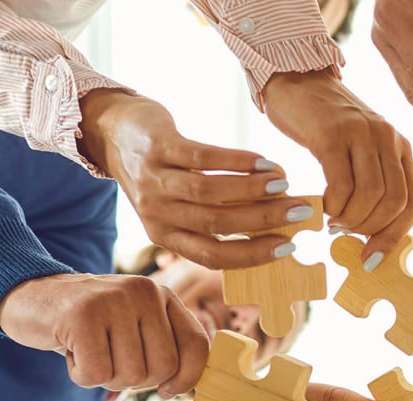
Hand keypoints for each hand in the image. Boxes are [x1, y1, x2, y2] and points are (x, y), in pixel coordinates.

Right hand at [0, 272, 207, 394]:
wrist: (31, 295)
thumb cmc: (91, 324)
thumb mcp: (135, 327)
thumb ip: (164, 349)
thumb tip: (183, 388)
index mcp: (163, 296)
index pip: (197, 345)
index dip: (187, 378)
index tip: (168, 390)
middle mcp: (144, 292)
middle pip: (163, 368)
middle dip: (137, 380)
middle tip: (112, 362)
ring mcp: (113, 300)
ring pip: (131, 375)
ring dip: (107, 378)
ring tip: (90, 352)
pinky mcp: (81, 315)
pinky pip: (96, 374)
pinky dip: (81, 376)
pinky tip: (72, 352)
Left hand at [78, 89, 309, 268]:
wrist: (113, 132)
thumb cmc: (159, 174)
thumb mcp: (177, 207)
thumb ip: (214, 219)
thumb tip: (270, 227)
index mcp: (166, 236)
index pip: (213, 256)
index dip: (253, 255)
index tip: (288, 246)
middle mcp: (158, 213)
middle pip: (218, 224)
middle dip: (264, 220)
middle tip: (299, 212)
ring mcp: (155, 180)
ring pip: (211, 194)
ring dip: (254, 190)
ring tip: (284, 184)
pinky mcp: (158, 147)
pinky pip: (203, 157)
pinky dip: (238, 161)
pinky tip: (263, 161)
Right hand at [263, 70, 412, 266]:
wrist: (296, 80)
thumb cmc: (326, 128)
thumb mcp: (359, 155)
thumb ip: (372, 187)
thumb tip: (372, 240)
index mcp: (400, 147)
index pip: (412, 203)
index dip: (394, 237)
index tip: (371, 258)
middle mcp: (388, 138)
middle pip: (394, 202)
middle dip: (370, 229)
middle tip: (345, 232)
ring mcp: (362, 133)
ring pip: (371, 195)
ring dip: (350, 219)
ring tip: (333, 220)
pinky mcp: (332, 133)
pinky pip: (341, 183)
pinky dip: (333, 205)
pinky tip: (323, 206)